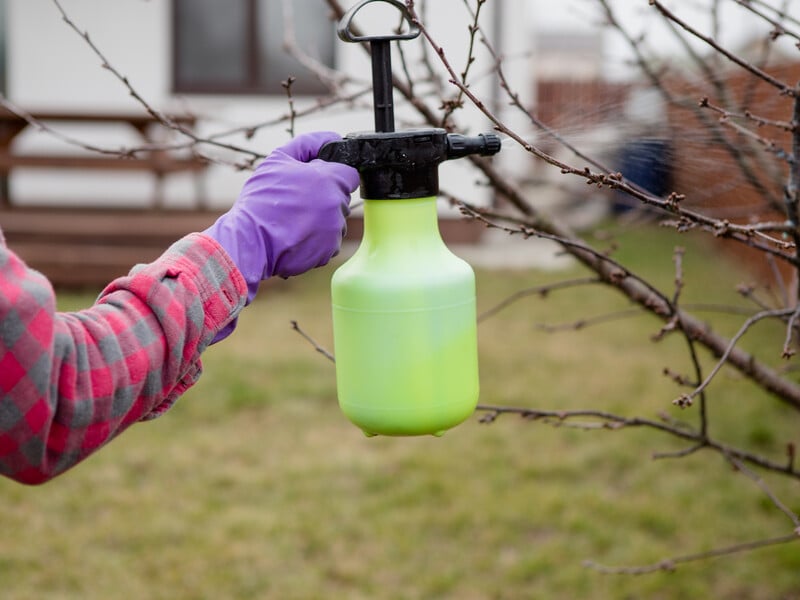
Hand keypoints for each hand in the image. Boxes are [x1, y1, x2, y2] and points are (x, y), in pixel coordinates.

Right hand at [205, 132, 359, 302]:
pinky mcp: (328, 251)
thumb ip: (308, 143)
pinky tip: (296, 235)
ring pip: (336, 220)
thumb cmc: (261, 199)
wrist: (249, 240)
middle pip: (342, 198)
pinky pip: (329, 241)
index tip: (316, 182)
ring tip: (294, 221)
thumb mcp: (278, 160)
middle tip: (298, 203)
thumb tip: (332, 138)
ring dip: (322, 219)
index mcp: (329, 180)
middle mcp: (336, 205)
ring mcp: (334, 230)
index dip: (333, 175)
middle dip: (325, 197)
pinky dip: (317, 239)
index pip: (350, 174)